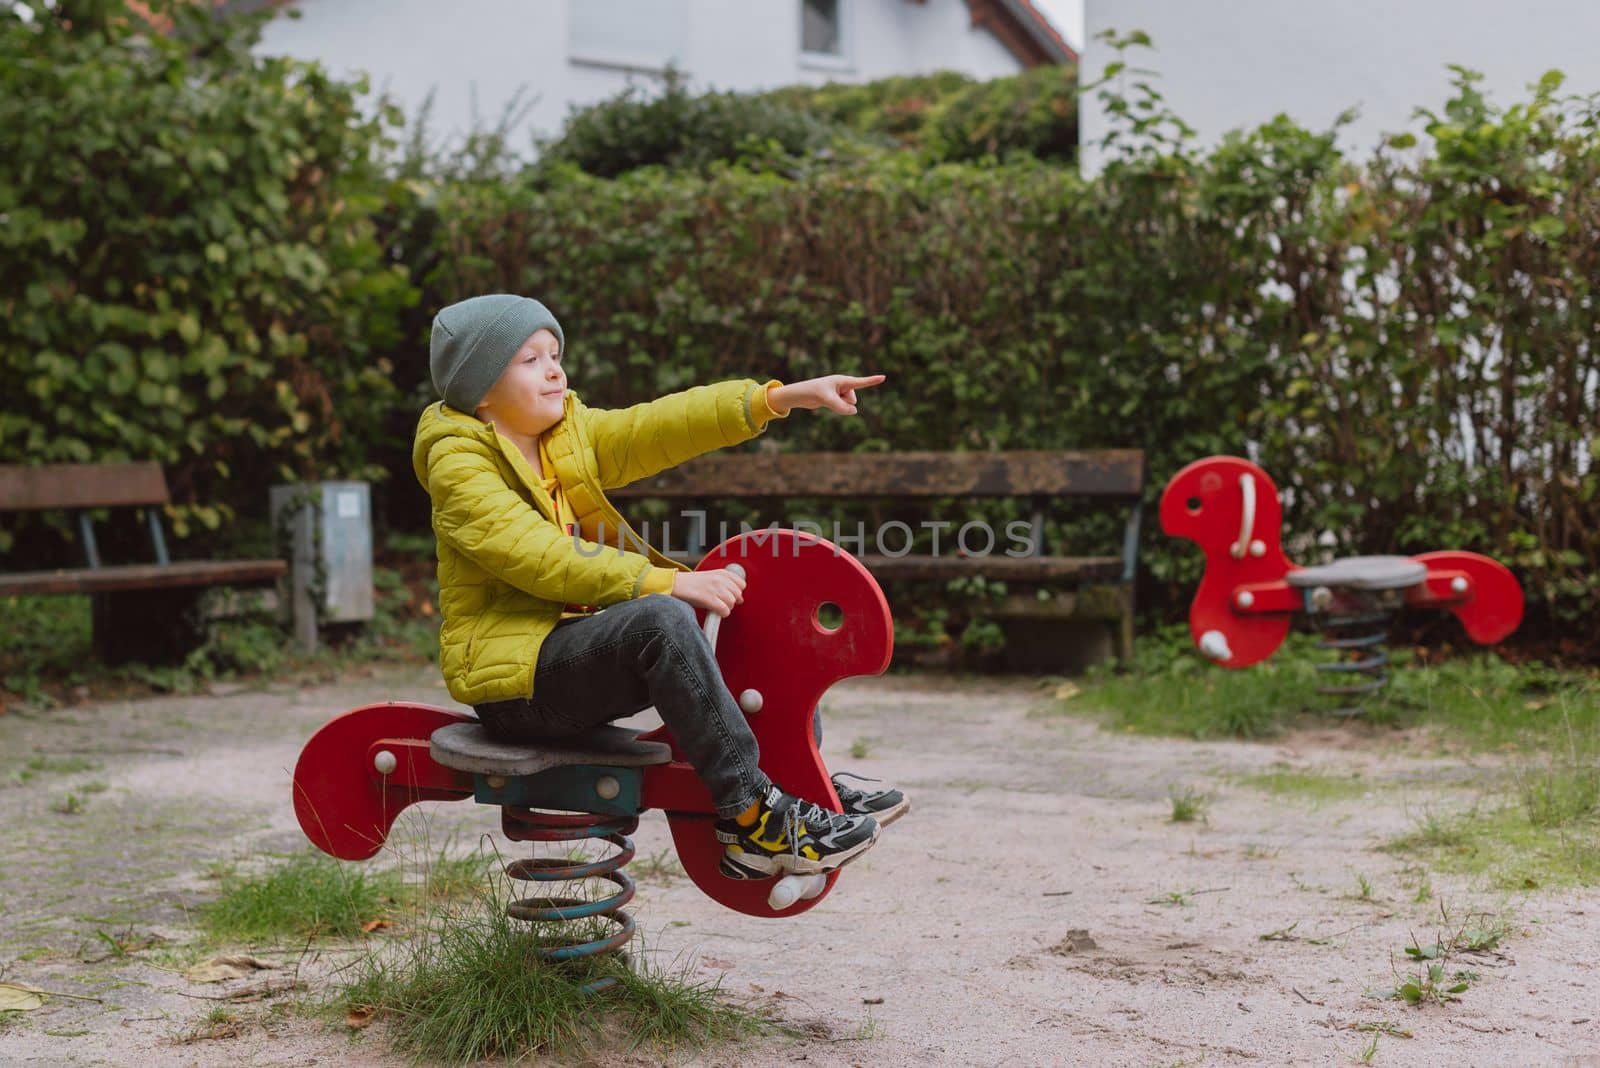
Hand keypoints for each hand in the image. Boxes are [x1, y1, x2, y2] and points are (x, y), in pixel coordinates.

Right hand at [670, 568, 746, 617]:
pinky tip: (715, 611)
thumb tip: (740, 599)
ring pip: (732, 603)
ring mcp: (715, 588)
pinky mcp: (709, 598)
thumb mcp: (712, 578)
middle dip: (732, 601)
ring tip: (717, 606)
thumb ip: (726, 586)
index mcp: (722, 573)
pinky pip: (724, 609)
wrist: (676, 584)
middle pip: (738, 594)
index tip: (730, 595)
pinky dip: (722, 613)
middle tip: (722, 602)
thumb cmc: (692, 583)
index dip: (736, 592)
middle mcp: (720, 579)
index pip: (741, 584)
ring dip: (726, 607)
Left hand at [768, 374, 885, 415]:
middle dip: (844, 403)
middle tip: (828, 397)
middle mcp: (843, 386)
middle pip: (853, 400)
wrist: (801, 395)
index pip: (860, 382)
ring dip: (839, 406)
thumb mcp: (827, 400)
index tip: (884, 377)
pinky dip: (837, 408)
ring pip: (849, 406)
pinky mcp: (836, 399)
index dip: (872, 380)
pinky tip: (827, 402)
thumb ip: (841, 406)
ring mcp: (840, 393)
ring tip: (826, 399)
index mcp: (842, 380)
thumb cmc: (812, 392)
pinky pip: (843, 408)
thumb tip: (854, 411)